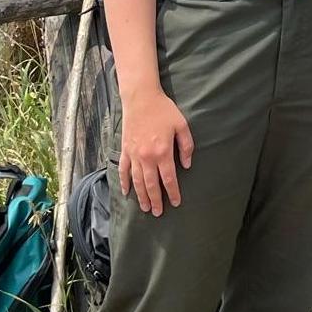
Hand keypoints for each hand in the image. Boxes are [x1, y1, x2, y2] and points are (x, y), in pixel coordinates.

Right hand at [118, 88, 194, 215]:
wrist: (141, 98)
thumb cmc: (164, 110)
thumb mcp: (182, 126)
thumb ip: (186, 147)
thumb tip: (187, 165)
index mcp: (162, 152)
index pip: (169, 179)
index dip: (173, 192)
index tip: (176, 203)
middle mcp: (147, 157)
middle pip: (151, 184)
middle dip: (156, 200)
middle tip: (159, 213)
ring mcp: (134, 154)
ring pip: (137, 181)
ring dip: (141, 196)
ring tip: (145, 208)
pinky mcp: (125, 150)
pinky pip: (124, 170)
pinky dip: (124, 182)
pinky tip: (126, 192)